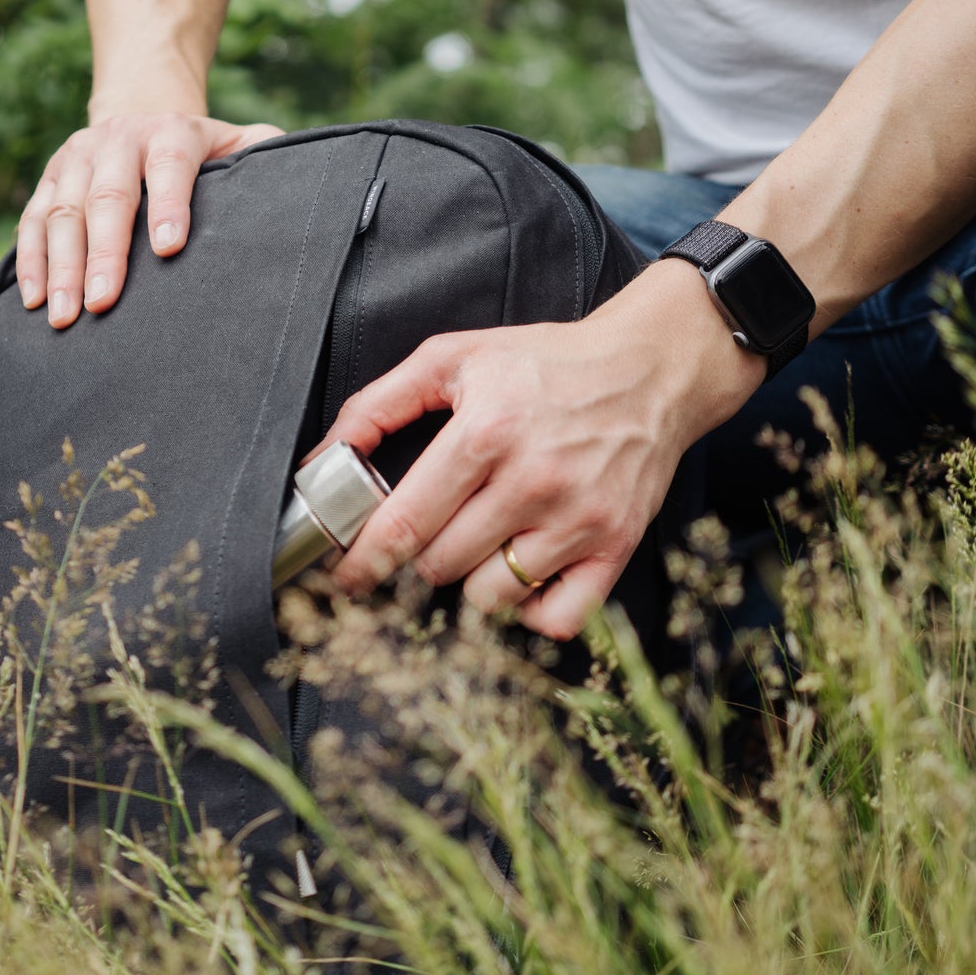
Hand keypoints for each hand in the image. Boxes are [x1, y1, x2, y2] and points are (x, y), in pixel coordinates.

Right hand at [17, 111, 282, 327]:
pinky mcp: (49, 177)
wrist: (142, 110)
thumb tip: (304, 183)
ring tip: (64, 316)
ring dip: (61, 266)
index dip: (169, 205)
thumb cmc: (203, 149)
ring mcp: (77, 156)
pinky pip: (32, 220)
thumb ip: (266, 156)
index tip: (170, 249)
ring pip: (62, 211)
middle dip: (104, 252)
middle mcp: (119, 138)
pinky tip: (35, 300)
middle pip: (108, 196)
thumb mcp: (238, 142)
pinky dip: (31, 261)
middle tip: (103, 303)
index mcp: (171, 132)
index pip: (170, 166)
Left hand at [318, 259, 765, 640]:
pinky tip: (520, 575)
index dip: (363, 560)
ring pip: (490, 597)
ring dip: (469, 580)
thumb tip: (326, 455)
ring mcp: (578, 519)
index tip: (344, 576)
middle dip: (417, 557)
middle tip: (424, 534)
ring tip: (477, 541)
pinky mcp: (615, 545)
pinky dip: (530, 610)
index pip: (406, 523)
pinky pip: (557, 617)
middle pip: (440, 564)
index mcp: (486, 432)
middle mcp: (533, 481)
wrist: (649, 369)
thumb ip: (380, 402)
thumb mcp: (455, 357)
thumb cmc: (547, 362)